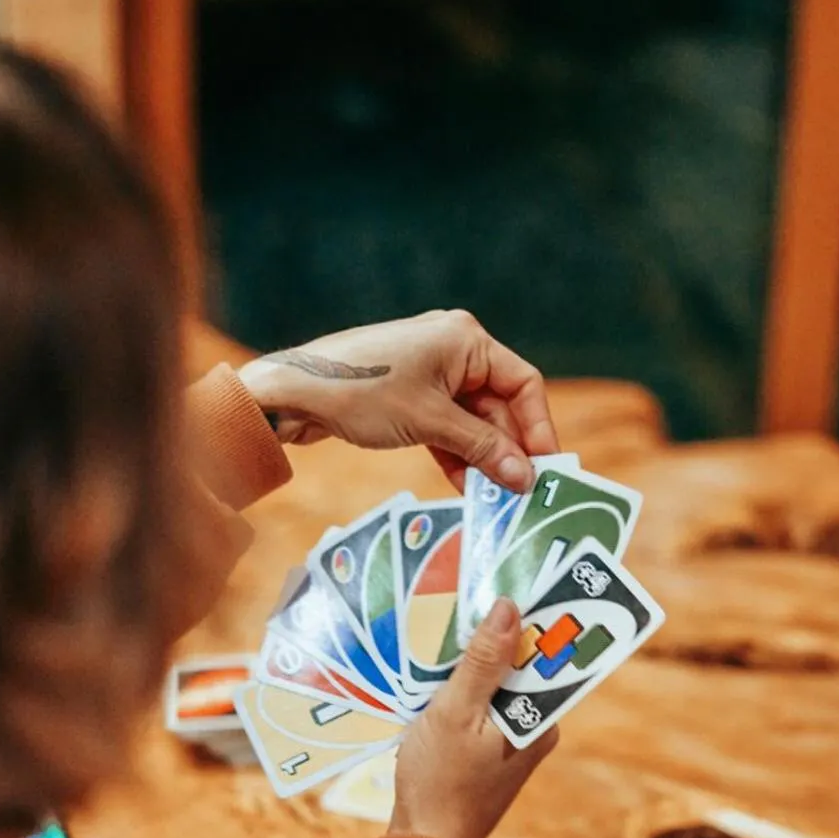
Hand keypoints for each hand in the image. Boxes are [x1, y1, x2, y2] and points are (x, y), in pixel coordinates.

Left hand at [238, 309, 556, 492]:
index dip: (537, 427)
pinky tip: (466, 487)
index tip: (546, 468)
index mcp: (465, 339)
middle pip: (499, 405)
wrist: (292, 393)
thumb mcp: (429, 422)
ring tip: (496, 498)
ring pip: (472, 421)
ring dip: (483, 458)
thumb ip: (481, 448)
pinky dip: (456, 454)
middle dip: (508, 450)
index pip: (523, 383)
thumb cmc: (360, 392)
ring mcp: (430, 374)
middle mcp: (453, 350)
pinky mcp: (410, 397)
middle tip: (521, 493)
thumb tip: (524, 476)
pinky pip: (447, 427)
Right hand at [390, 598, 558, 837]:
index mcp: (540, 719)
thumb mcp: (455, 713)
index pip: (549, 653)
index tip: (521, 577)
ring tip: (447, 626)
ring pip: (500, 682)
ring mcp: (513, 740)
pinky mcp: (489, 750)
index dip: (537, 615)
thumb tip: (510, 608)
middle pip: (523, 664)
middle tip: (471, 594)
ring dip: (475, 660)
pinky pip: (483, 703)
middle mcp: (536, 727)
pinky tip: (435, 673)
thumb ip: (483, 663)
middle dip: (499, 633)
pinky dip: (463, 686)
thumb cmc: (440, 782)